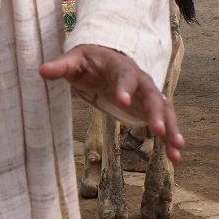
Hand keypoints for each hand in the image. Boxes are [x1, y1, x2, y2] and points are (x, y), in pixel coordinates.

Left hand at [40, 44, 183, 162]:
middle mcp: (140, 81)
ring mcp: (148, 96)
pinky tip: (174, 159)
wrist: (107, 60)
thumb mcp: (74, 61)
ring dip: (171, 129)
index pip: (125, 76)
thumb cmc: (89, 61)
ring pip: (164, 111)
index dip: (125, 88)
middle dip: (156, 114)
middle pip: (152, 96)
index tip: (123, 101)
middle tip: (159, 131)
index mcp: (121, 67)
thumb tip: (41, 71)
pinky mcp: (150, 110)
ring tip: (176, 149)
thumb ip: (62, 66)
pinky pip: (164, 124)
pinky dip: (170, 140)